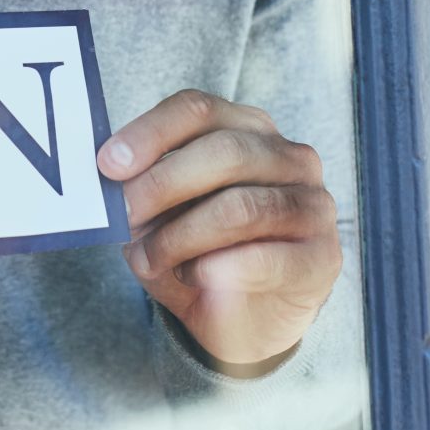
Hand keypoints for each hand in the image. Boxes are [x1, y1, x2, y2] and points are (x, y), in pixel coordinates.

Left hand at [96, 89, 338, 372]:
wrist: (247, 320)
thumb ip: (145, 191)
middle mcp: (289, 156)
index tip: (108, 164)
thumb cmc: (201, 251)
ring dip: (182, 237)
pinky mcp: (322, 256)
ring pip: (240, 207)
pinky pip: (265, 257)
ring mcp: (313, 204)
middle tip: (123, 218)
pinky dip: (220, 270)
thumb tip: (111, 179)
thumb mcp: (164, 214)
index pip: (199, 110)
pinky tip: (195, 276)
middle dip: (162, 185)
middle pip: (223, 151)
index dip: (150, 133)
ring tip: (151, 260)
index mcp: (248, 129)